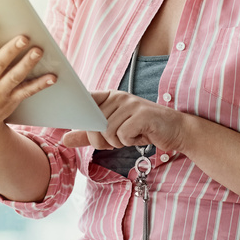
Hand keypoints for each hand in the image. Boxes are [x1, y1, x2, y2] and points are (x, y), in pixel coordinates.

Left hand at [59, 91, 185, 151]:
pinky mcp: (142, 115)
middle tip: (118, 140)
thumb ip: (89, 134)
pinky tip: (140, 136)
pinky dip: (129, 141)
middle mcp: (119, 97)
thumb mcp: (113, 132)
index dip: (80, 117)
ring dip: (118, 142)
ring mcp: (131, 104)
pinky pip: (122, 135)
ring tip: (131, 137)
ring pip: (107, 131)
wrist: (176, 131)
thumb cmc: (143, 129)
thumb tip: (64, 139)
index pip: (85, 103)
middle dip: (103, 140)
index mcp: (110, 97)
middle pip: (94, 124)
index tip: (81, 126)